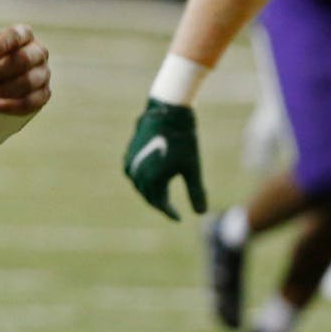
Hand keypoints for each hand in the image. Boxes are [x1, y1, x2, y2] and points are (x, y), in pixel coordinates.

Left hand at [0, 22, 50, 115]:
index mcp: (24, 34)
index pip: (17, 35)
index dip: (4, 43)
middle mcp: (39, 51)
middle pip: (24, 59)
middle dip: (0, 69)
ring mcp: (44, 73)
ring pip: (27, 82)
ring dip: (3, 89)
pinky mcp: (44, 94)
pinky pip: (29, 102)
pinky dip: (7, 105)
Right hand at [123, 99, 206, 220]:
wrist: (167, 113)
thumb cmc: (183, 140)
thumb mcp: (192, 168)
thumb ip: (196, 192)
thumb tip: (201, 213)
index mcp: (152, 179)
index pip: (160, 204)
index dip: (170, 212)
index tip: (179, 218)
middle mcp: (137, 173)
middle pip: (148, 196)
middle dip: (159, 203)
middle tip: (170, 209)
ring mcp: (131, 163)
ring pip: (139, 186)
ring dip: (149, 192)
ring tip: (160, 196)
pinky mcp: (129, 153)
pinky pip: (133, 174)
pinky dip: (142, 180)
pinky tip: (150, 179)